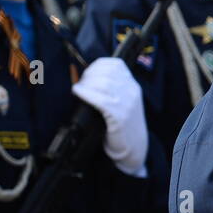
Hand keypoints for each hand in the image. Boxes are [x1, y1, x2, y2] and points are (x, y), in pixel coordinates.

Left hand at [72, 57, 146, 175]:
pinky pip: (101, 99)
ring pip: (104, 84)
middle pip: (107, 73)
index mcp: (133, 86)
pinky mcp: (120, 116)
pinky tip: (78, 92)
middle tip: (80, 83)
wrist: (134, 147)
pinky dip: (87, 93)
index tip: (87, 73)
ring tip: (78, 89)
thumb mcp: (121, 102)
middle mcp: (132, 91)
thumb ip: (109, 89)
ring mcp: (128, 103)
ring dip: (86, 84)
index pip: (116, 65)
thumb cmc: (121, 125)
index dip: (97, 66)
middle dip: (89, 75)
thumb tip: (82, 77)